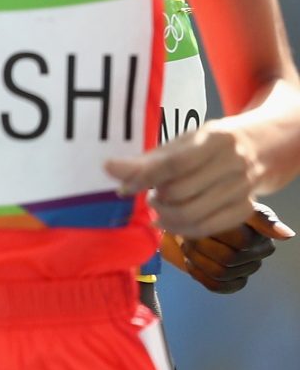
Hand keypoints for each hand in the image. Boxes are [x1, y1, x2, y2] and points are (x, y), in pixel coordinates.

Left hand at [109, 124, 267, 240]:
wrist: (260, 148)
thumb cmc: (209, 145)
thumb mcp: (182, 143)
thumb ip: (148, 160)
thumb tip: (109, 168)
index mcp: (217, 139)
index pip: (174, 163)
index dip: (143, 178)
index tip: (122, 189)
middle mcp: (235, 164)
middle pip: (180, 193)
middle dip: (155, 198)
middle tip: (148, 195)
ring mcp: (243, 189)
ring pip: (192, 215)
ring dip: (165, 216)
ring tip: (158, 206)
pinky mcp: (246, 210)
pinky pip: (206, 229)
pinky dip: (181, 230)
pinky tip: (169, 221)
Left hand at [161, 202, 288, 294]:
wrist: (190, 222)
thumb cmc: (213, 210)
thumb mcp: (233, 204)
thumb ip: (260, 217)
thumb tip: (288, 235)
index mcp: (261, 236)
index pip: (243, 241)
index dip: (216, 232)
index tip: (201, 220)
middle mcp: (258, 255)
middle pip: (228, 258)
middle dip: (201, 245)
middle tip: (189, 234)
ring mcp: (245, 271)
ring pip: (220, 273)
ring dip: (196, 258)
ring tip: (188, 245)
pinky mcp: (230, 283)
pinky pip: (216, 286)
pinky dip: (198, 273)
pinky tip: (191, 260)